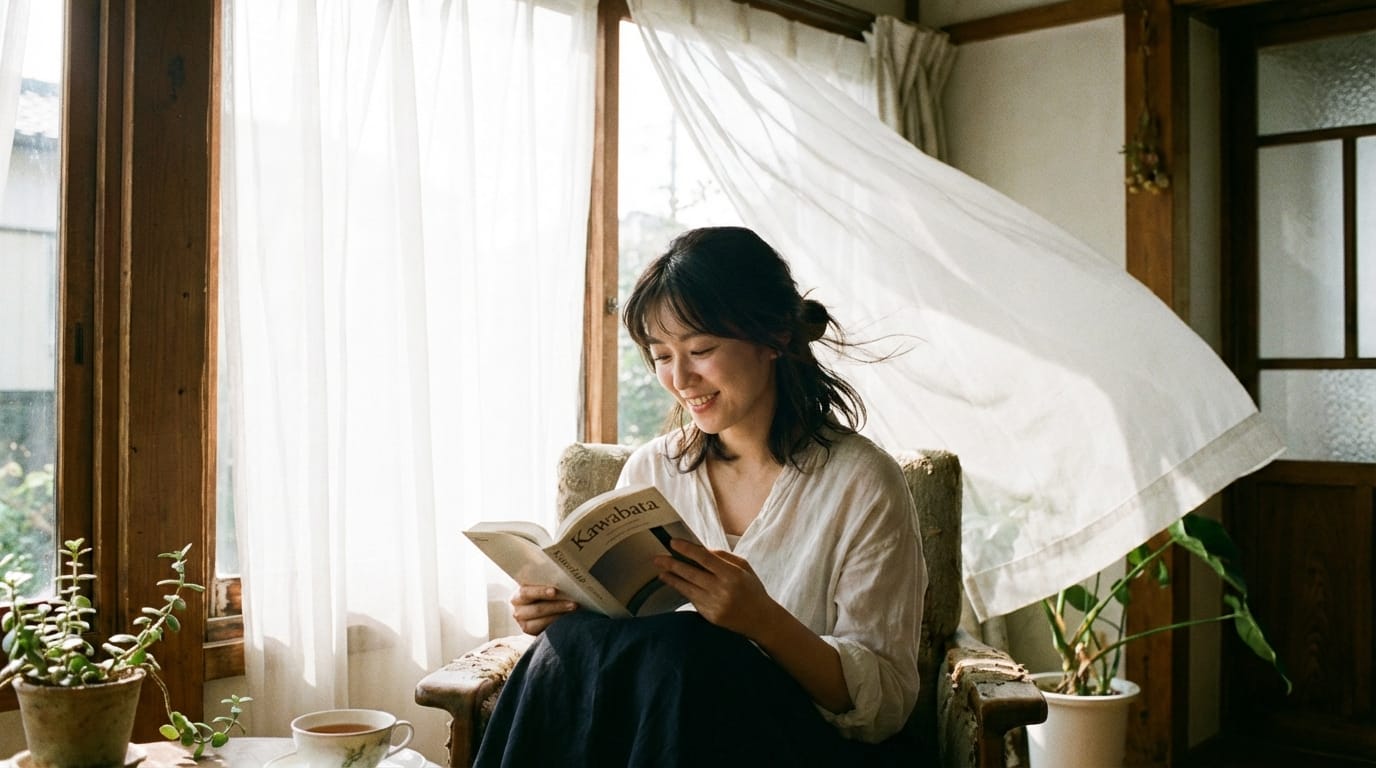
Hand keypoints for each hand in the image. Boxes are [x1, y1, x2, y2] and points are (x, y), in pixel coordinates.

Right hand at [510, 585, 577, 634]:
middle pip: (537, 609)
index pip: (526, 592)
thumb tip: (564, 581)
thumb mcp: (539, 588)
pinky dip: (558, 623)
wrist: (537, 610)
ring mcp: (523, 623)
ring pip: (542, 620)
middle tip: (574, 603)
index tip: (554, 591)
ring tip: (574, 609)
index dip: (540, 592)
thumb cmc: (541, 594)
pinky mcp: (530, 632)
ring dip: (560, 614)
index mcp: (518, 595)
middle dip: (557, 605)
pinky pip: (545, 629)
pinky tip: (568, 618)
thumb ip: (546, 584)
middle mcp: (518, 610)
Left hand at [654, 539, 778, 637]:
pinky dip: (681, 590)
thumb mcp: (744, 568)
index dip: (687, 549)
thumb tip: (701, 549)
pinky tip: (674, 583)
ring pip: (687, 588)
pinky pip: (692, 599)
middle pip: (691, 573)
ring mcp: (715, 604)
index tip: (674, 543)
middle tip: (658, 558)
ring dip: (672, 578)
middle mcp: (722, 589)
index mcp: (732, 574)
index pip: (704, 557)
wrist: (761, 620)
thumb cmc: (752, 590)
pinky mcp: (710, 616)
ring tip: (661, 570)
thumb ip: (723, 556)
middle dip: (672, 564)